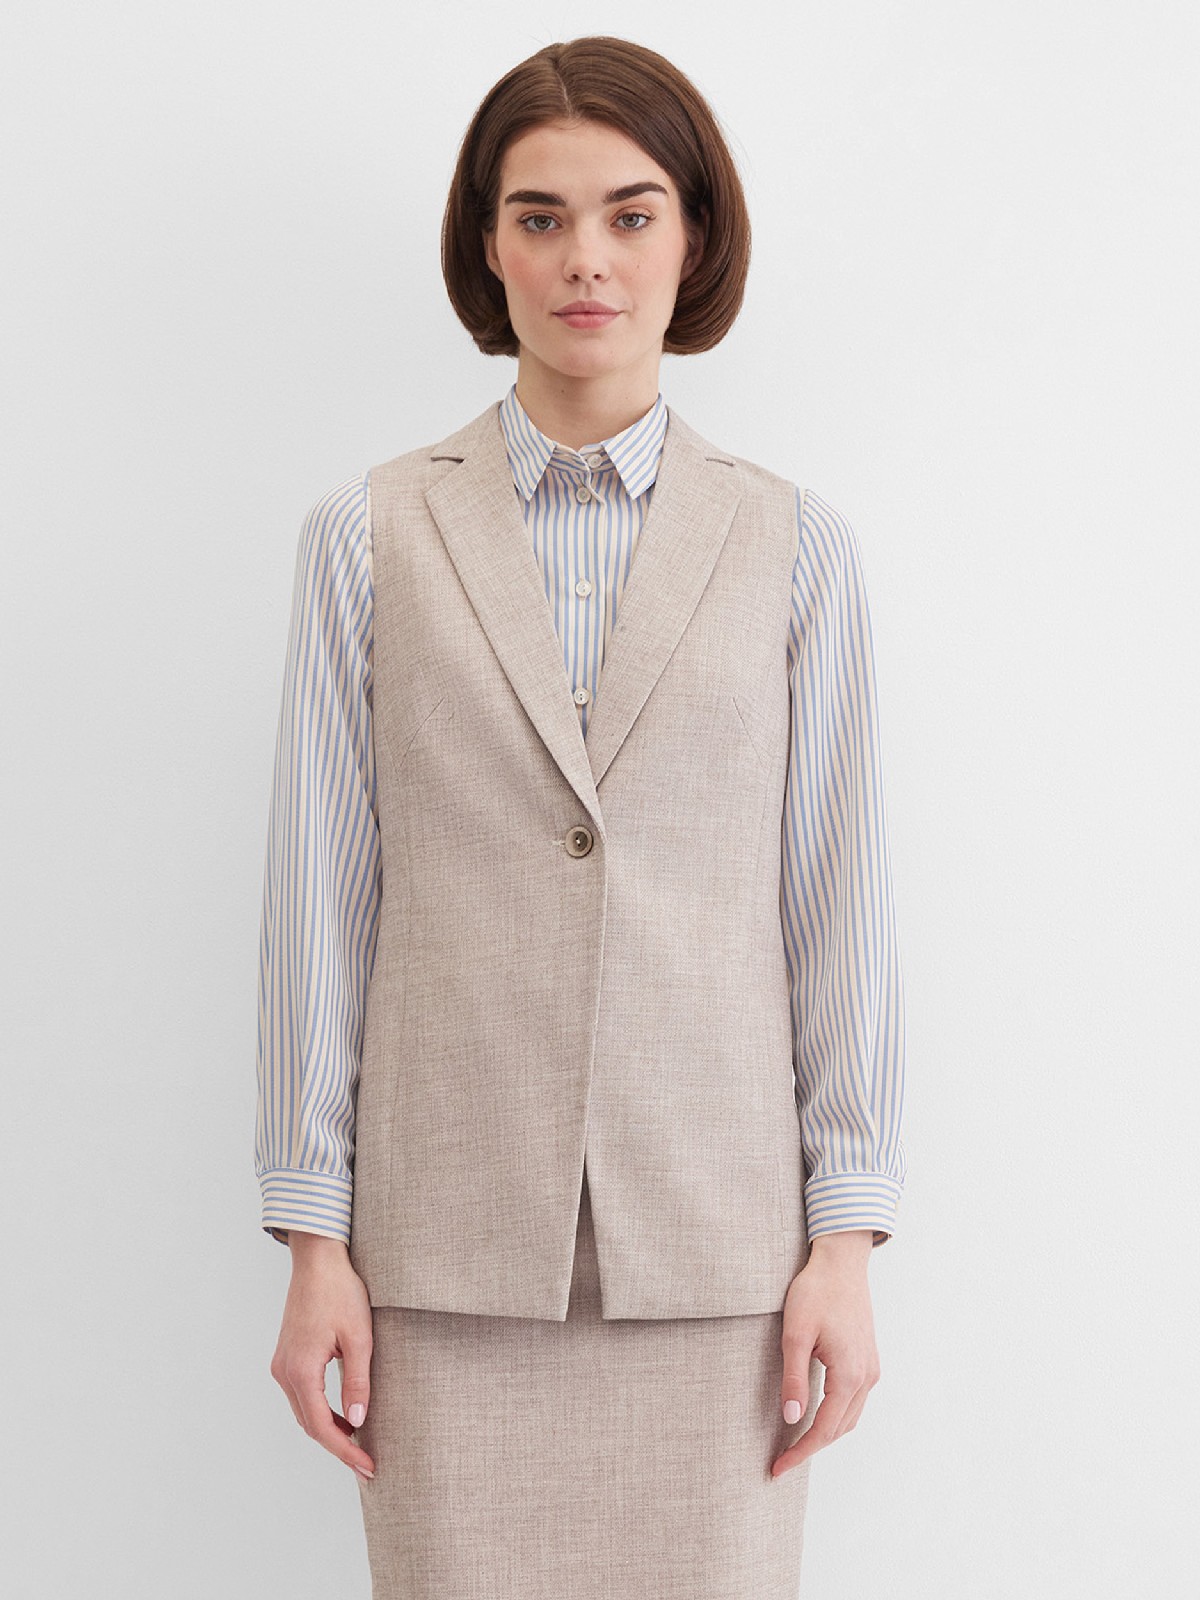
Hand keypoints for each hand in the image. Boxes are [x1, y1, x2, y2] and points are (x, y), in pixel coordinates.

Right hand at [269, 1232, 376, 1481]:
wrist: (317, 1260)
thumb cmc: (340, 1292)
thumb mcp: (358, 1337)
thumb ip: (357, 1382)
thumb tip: (358, 1422)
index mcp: (301, 1371)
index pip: (322, 1427)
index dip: (345, 1451)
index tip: (368, 1466)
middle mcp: (284, 1372)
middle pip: (310, 1424)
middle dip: (338, 1446)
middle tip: (366, 1462)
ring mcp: (282, 1364)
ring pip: (304, 1412)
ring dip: (329, 1429)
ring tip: (358, 1442)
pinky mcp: (287, 1356)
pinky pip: (302, 1395)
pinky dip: (321, 1410)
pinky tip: (343, 1413)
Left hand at [771, 1230, 879, 1476]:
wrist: (842, 1262)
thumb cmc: (816, 1291)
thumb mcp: (796, 1333)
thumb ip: (794, 1378)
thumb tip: (792, 1418)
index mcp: (849, 1374)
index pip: (823, 1429)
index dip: (800, 1452)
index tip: (777, 1468)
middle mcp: (866, 1377)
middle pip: (839, 1429)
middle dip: (811, 1448)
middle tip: (781, 1461)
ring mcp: (871, 1368)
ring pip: (850, 1418)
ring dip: (825, 1434)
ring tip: (796, 1444)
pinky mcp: (868, 1359)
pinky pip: (854, 1401)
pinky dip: (836, 1416)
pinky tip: (817, 1414)